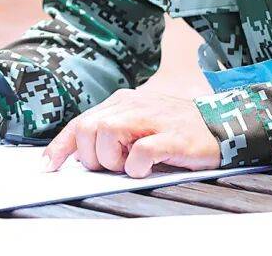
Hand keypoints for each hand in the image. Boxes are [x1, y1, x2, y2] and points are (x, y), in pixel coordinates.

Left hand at [43, 88, 220, 177]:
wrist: (224, 124)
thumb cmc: (176, 129)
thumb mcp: (138, 124)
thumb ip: (111, 132)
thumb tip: (78, 153)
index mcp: (122, 102)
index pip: (80, 122)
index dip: (61, 146)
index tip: (47, 166)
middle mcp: (133, 105)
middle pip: (88, 128)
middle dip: (91, 155)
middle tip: (110, 166)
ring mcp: (153, 119)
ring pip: (107, 134)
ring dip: (112, 159)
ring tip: (130, 164)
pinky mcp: (173, 137)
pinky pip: (141, 152)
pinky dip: (136, 166)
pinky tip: (144, 168)